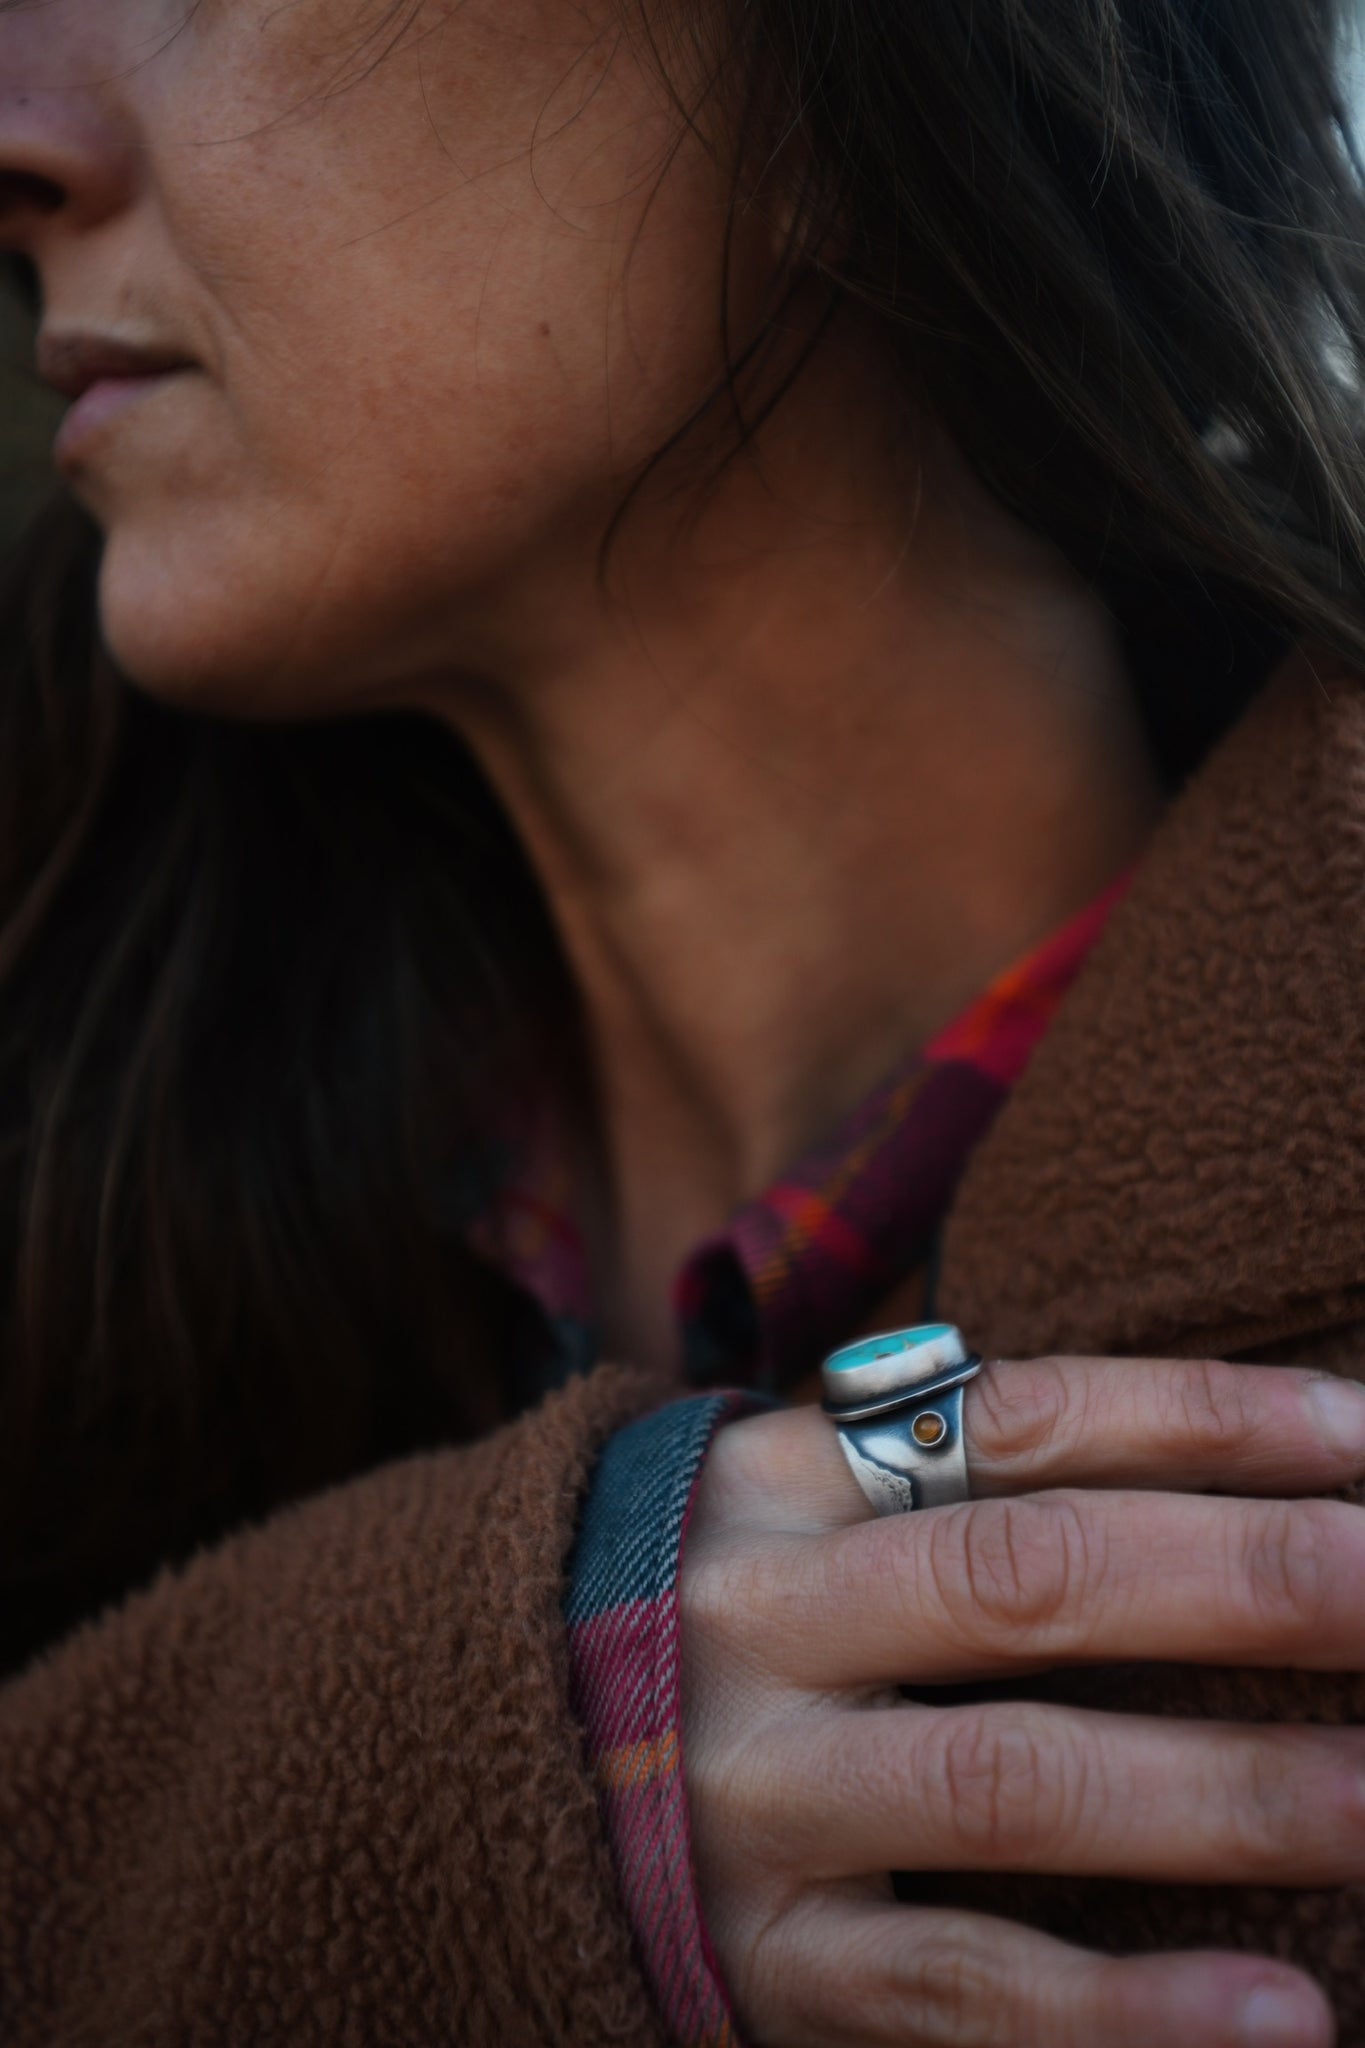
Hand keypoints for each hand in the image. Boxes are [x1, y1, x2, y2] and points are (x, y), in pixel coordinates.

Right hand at [679, 1355, 1364, 2046]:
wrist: (484, 1757)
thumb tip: (1244, 1472)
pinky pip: (961, 1989)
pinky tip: (1281, 2014)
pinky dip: (1127, 2012)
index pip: (1024, 1421)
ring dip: (1223, 1792)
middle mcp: (761, 1621)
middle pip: (1031, 1581)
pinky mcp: (764, 1963)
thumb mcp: (808, 1513)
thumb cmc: (728, 1618)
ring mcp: (756, 1796)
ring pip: (1011, 1783)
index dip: (1208, 1421)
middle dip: (1249, 1584)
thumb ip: (966, 1487)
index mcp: (783, 1483)